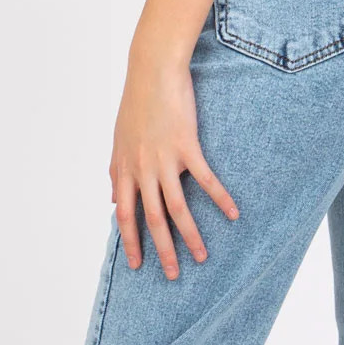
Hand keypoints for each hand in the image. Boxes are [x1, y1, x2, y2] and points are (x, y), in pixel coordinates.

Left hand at [110, 44, 239, 278]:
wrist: (152, 69)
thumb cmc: (137, 103)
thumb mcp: (119, 140)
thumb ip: (116, 172)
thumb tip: (110, 199)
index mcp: (124, 169)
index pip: (124, 215)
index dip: (131, 242)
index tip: (137, 265)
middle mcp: (141, 169)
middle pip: (152, 219)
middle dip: (162, 251)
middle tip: (173, 274)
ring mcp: (163, 159)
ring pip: (176, 208)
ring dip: (191, 235)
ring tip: (202, 256)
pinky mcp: (186, 146)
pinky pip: (205, 180)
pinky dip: (220, 199)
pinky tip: (233, 214)